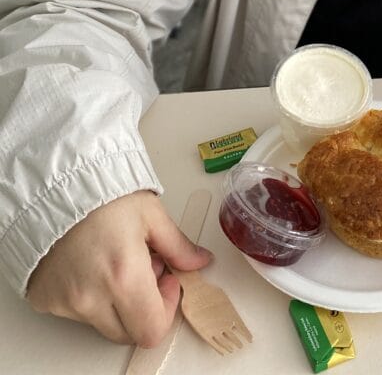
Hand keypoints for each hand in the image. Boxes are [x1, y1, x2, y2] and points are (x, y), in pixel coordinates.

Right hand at [27, 191, 211, 345]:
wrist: (57, 184)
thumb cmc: (103, 194)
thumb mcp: (151, 213)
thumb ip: (179, 246)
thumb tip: (200, 262)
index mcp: (123, 277)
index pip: (152, 330)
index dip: (166, 309)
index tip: (167, 280)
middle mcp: (91, 298)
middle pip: (128, 333)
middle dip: (143, 308)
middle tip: (143, 269)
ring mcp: (64, 302)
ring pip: (102, 322)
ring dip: (115, 301)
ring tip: (115, 260)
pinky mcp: (45, 299)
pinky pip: (75, 311)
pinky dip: (88, 295)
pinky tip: (89, 263)